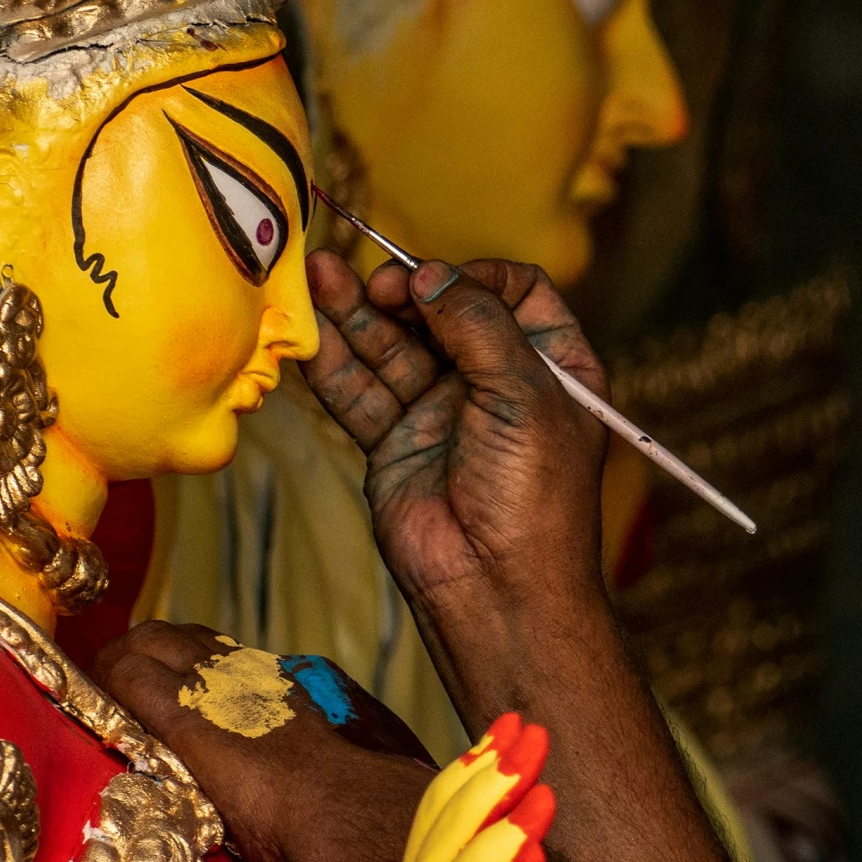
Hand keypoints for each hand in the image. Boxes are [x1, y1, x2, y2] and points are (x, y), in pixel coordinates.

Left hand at [96, 622, 431, 861]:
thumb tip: (306, 778)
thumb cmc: (350, 807)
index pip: (220, 654)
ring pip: (151, 641)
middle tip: (114, 677)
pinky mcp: (182, 716)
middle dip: (143, 651)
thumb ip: (302, 755)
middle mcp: (247, 675)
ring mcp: (215, 689)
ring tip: (96, 687)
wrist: (344, 812)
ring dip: (120, 662)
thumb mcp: (331, 765)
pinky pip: (129, 676)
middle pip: (180, 637)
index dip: (184, 662)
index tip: (164, 680)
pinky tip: (84, 695)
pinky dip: (106, 680)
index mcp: (283, 686)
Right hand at [300, 252, 608, 614]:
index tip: (441, 278)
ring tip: (318, 274)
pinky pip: (360, 390)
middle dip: (406, 290)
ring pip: (393, 347)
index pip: (514, 292)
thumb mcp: (524, 392)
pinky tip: (309, 326)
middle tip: (376, 282)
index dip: (476, 276)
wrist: (496, 587)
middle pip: (443, 313)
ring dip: (356, 312)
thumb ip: (477, 325)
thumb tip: (431, 275)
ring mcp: (443, 411)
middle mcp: (496, 382)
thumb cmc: (534, 493)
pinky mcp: (396, 442)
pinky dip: (333, 359)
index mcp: (551, 364)